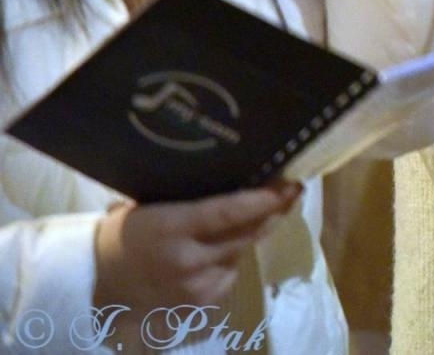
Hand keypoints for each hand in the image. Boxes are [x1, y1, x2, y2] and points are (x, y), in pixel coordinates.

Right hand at [93, 182, 300, 310]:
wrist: (97, 282)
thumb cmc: (125, 233)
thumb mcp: (150, 204)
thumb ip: (191, 198)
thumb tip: (238, 175)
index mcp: (171, 228)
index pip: (227, 213)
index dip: (263, 200)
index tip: (288, 184)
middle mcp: (187, 259)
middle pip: (246, 233)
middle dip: (273, 212)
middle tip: (290, 191)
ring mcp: (195, 285)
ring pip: (241, 253)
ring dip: (251, 234)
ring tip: (255, 215)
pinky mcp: (200, 304)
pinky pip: (230, 273)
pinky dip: (231, 258)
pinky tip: (219, 249)